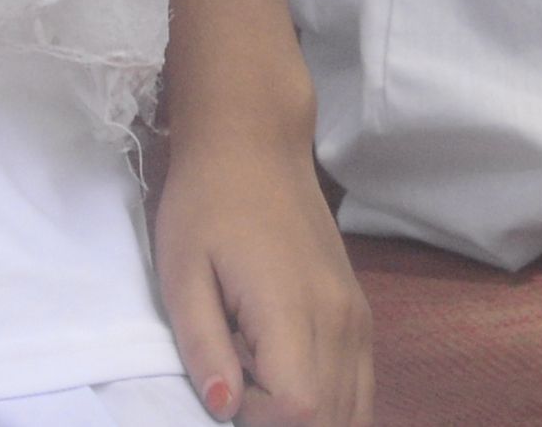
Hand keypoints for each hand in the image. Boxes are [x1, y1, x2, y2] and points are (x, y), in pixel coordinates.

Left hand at [153, 106, 373, 426]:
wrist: (253, 143)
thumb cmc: (206, 203)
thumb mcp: (181, 272)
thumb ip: (203, 345)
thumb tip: (222, 409)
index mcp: (294, 309)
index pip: (300, 410)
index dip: (258, 419)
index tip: (224, 382)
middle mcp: (342, 321)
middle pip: (334, 419)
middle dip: (283, 423)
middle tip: (240, 385)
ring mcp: (358, 320)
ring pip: (355, 410)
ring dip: (309, 417)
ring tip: (260, 381)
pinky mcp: (360, 315)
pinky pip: (360, 385)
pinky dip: (331, 403)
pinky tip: (287, 377)